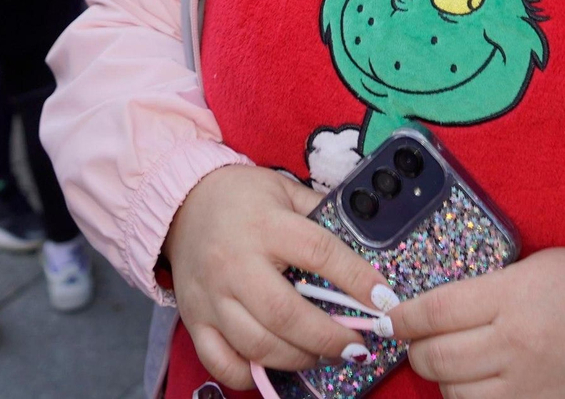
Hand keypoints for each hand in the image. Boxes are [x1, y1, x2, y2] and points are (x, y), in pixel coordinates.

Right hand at [165, 165, 391, 388]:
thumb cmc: (241, 196)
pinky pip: (221, 362)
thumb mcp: (284, 190)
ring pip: (257, 344)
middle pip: (286, 313)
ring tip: (326, 356)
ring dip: (299, 358)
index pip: (319, 253)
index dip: (356, 279)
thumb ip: (319, 213)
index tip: (383, 300)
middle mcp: (236, 264)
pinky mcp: (194, 319)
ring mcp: (212, 297)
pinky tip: (277, 365)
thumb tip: (364, 241)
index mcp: (265, 225)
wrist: (181, 200)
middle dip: (329, 337)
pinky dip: (250, 374)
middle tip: (358, 346)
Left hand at [389, 248, 564, 398]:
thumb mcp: (541, 266)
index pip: (435, 311)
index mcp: (514, 298)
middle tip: (423, 338)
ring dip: (445, 378)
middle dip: (418, 348)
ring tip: (456, 361)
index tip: (391, 316)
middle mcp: (514, 346)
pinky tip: (482, 385)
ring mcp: (527, 387)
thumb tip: (442, 307)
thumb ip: (489, 286)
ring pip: (454, 393)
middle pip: (435, 357)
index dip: (403, 316)